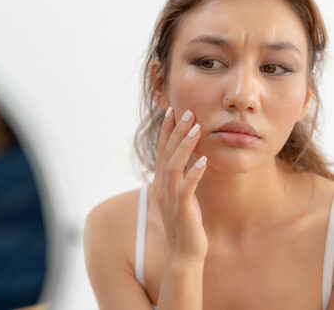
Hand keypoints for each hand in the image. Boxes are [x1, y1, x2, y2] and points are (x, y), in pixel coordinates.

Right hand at [153, 107, 207, 260]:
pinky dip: (193, 174)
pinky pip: (186, 189)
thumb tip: (186, 159)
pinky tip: (203, 161)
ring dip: (184, 146)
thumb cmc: (184, 223)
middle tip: (186, 111)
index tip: (172, 111)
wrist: (184, 254)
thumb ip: (178, 178)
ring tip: (196, 128)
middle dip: (175, 131)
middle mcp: (162, 188)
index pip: (162, 152)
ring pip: (173, 167)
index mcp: (162, 183)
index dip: (166, 131)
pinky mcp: (182, 211)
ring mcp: (170, 199)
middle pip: (166, 154)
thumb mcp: (179, 197)